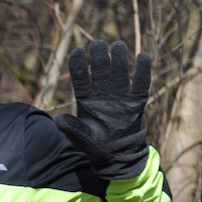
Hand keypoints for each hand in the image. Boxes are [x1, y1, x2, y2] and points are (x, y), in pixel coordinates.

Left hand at [54, 40, 150, 179]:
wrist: (118, 156)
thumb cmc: (95, 146)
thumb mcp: (81, 139)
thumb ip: (71, 129)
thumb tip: (58, 120)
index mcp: (86, 98)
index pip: (80, 76)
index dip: (77, 63)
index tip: (77, 52)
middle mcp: (103, 92)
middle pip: (101, 68)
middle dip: (99, 55)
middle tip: (99, 45)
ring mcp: (120, 95)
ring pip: (120, 70)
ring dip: (119, 57)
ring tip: (118, 46)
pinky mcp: (136, 101)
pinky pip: (141, 83)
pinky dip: (143, 70)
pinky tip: (142, 57)